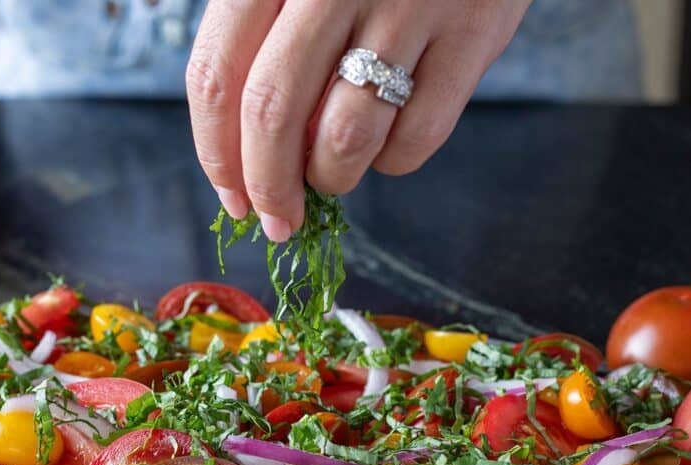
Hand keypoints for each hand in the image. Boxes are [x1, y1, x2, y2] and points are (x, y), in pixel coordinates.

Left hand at [187, 0, 530, 240]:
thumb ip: (263, 40)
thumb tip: (249, 153)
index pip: (217, 74)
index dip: (216, 153)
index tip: (233, 197)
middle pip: (273, 113)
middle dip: (268, 185)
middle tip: (278, 218)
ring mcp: (411, 5)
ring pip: (345, 136)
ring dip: (331, 178)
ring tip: (332, 175)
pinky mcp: (473, 35)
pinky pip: (417, 138)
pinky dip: (392, 162)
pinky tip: (386, 143)